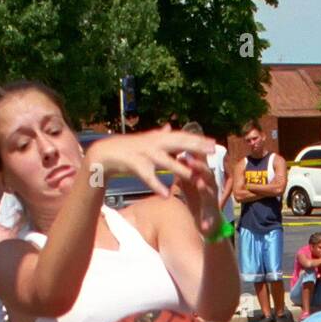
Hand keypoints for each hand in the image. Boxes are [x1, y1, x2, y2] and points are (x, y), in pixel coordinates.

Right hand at [85, 126, 214, 199]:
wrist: (106, 153)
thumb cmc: (128, 149)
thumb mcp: (147, 140)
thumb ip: (160, 135)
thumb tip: (170, 127)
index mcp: (159, 138)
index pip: (182, 137)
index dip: (198, 140)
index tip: (214, 143)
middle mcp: (154, 143)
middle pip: (178, 144)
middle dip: (195, 147)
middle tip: (212, 150)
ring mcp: (144, 153)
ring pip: (165, 161)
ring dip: (179, 168)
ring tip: (193, 177)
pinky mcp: (135, 165)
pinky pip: (148, 177)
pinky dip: (157, 185)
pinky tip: (166, 195)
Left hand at [178, 154, 220, 237]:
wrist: (207, 222)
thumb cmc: (196, 199)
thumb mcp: (188, 184)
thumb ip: (184, 172)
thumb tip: (177, 155)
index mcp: (204, 178)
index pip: (200, 163)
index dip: (194, 153)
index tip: (185, 142)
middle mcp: (210, 187)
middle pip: (207, 173)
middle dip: (200, 167)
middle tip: (190, 160)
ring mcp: (212, 201)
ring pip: (210, 192)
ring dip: (205, 188)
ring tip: (199, 183)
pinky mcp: (212, 218)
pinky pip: (210, 219)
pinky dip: (207, 221)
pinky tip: (204, 225)